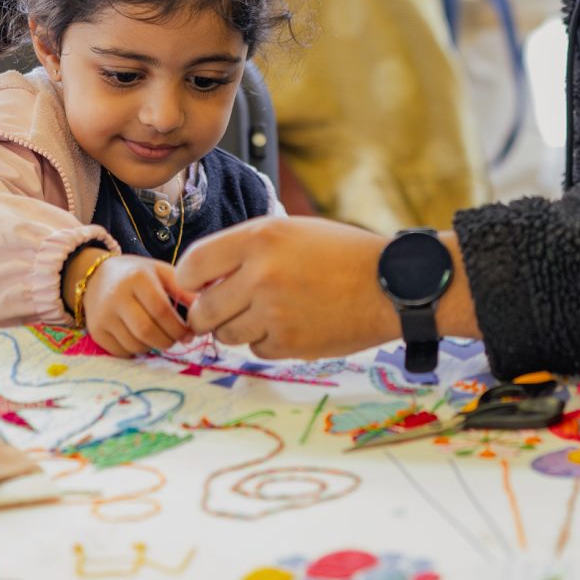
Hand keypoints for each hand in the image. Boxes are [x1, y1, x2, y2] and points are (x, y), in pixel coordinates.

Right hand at [81, 253, 190, 357]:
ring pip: (135, 344)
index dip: (179, 328)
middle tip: (176, 339)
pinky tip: (142, 339)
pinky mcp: (95, 331)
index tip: (189, 334)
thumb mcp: (161, 272)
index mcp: (137, 278)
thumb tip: (205, 309)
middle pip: (147, 331)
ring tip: (160, 337)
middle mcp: (116, 296)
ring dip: (153, 346)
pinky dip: (137, 350)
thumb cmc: (137, 275)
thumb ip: (183, 289)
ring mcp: (102, 315)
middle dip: (168, 340)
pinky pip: (121, 351)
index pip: (162, 311)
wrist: (96, 277)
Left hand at [174, 217, 476, 360]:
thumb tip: (200, 279)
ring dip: (239, 327)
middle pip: (201, 310)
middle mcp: (260, 275)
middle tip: (227, 307)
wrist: (390, 284)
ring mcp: (273, 312)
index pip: (190, 266)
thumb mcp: (290, 230)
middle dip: (210, 311)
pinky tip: (291, 323)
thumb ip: (243, 249)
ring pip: (226, 334)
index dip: (189, 280)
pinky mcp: (288, 343)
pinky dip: (267, 341)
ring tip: (269, 311)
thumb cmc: (339, 253)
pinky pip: (255, 349)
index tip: (198, 286)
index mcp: (259, 238)